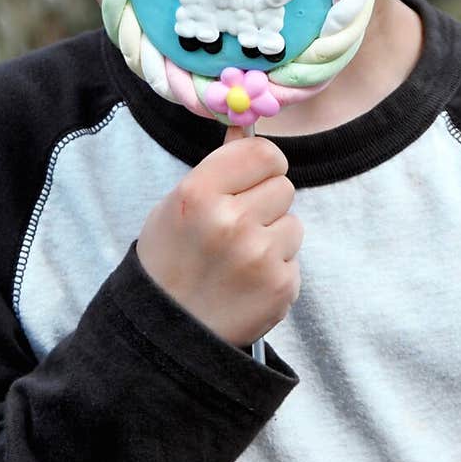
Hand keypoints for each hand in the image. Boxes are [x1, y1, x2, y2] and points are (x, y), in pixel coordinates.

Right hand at [136, 127, 301, 347]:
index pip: (264, 153)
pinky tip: (246, 283)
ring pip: (293, 223)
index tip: (252, 179)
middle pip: (283, 186)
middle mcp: (231, 221)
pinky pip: (294, 259)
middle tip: (237, 228)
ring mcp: (259, 256)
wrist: (166, 332)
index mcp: (199, 193)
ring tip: (239, 260)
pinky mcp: (281, 287)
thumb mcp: (177, 205)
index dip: (262, 165)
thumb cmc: (170, 260)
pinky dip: (276, 269)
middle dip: (266, 204)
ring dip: (273, 238)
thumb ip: (218, 168)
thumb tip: (247, 129)